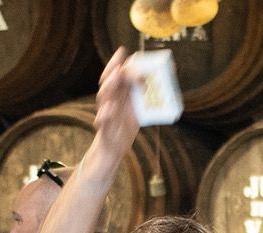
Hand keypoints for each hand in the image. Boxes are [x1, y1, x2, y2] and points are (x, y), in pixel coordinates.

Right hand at [89, 48, 140, 170]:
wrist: (113, 151)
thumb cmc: (124, 127)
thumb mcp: (136, 109)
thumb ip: (143, 96)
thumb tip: (159, 80)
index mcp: (116, 96)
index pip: (116, 76)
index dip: (118, 63)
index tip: (124, 51)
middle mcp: (109, 103)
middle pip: (108, 83)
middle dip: (114, 69)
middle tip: (122, 60)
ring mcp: (105, 115)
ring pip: (103, 98)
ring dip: (110, 86)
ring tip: (116, 76)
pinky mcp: (105, 130)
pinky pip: (103, 122)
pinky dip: (105, 115)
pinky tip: (109, 109)